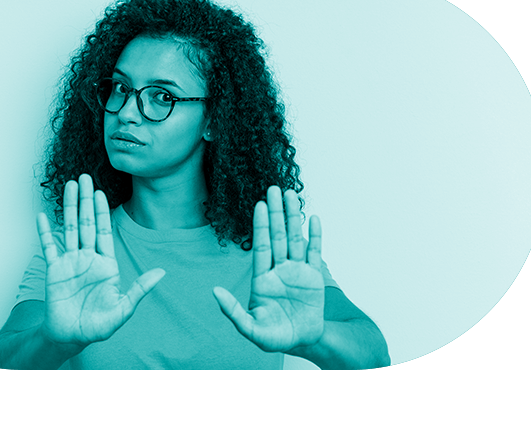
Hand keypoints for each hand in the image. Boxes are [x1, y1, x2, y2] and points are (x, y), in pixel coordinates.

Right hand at [37, 174, 165, 349]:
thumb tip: (162, 272)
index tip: (100, 192)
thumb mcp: (124, 308)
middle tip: (84, 177)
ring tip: (68, 186)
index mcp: (106, 264)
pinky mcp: (54, 271)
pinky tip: (42, 216)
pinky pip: (49, 247)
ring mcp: (70, 262)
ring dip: (68, 207)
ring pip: (69, 228)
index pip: (104, 231)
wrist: (72, 337)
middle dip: (85, 200)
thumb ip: (141, 289)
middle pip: (86, 223)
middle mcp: (88, 259)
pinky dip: (45, 232)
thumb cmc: (97, 326)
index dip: (101, 211)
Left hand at [213, 186, 324, 352]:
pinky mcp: (314, 277)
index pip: (261, 246)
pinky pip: (315, 252)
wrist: (302, 342)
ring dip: (294, 217)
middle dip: (276, 213)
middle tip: (274, 188)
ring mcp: (297, 271)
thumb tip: (214, 292)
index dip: (260, 225)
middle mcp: (279, 270)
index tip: (260, 205)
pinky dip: (315, 236)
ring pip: (296, 238)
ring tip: (292, 195)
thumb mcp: (250, 328)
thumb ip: (232, 311)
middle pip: (278, 235)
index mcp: (263, 278)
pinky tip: (314, 218)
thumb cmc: (275, 337)